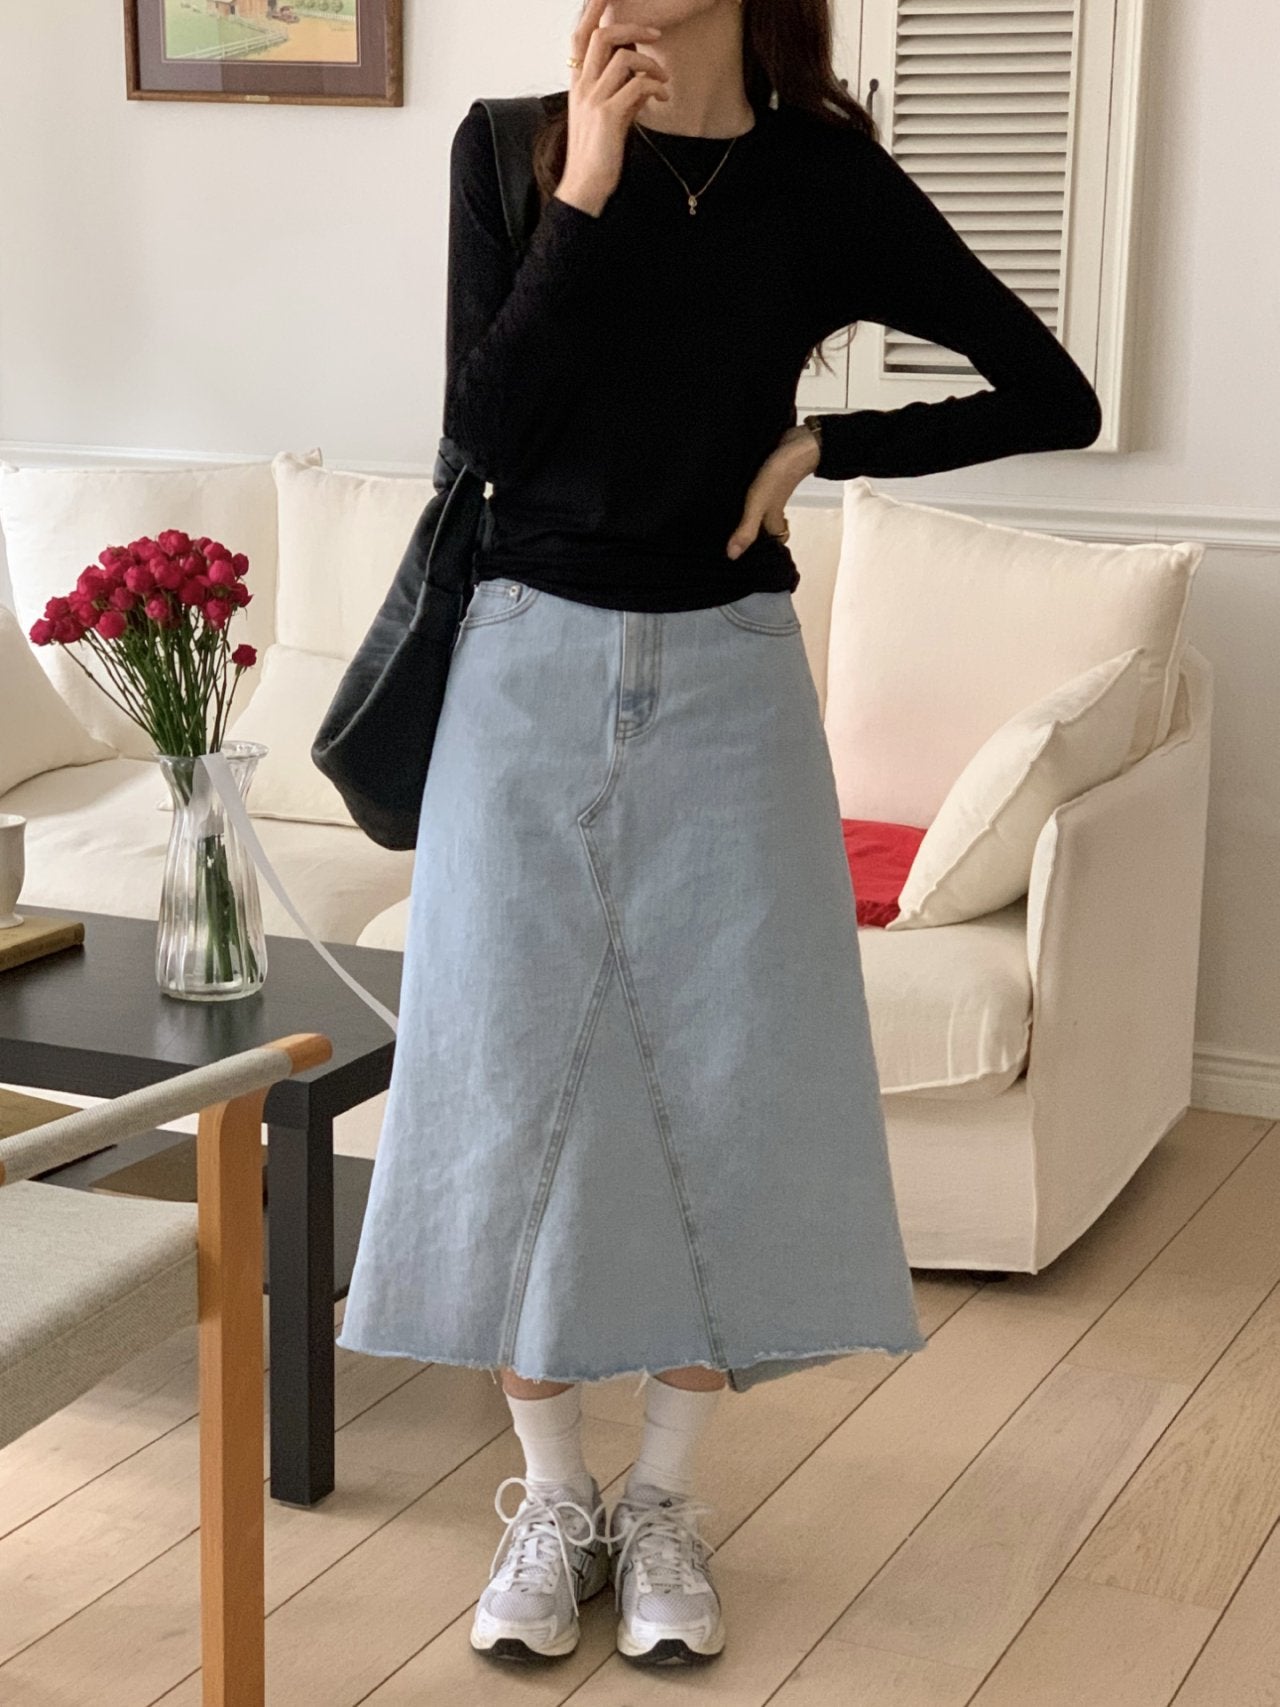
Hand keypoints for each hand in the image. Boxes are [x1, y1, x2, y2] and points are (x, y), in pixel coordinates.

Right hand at [557, 0, 671, 216]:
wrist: (585, 187)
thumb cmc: (597, 155)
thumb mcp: (609, 119)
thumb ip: (623, 95)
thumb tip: (645, 83)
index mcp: (578, 84)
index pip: (580, 36)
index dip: (593, 10)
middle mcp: (582, 87)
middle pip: (602, 35)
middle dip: (632, 27)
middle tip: (656, 34)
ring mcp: (593, 100)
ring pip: (623, 58)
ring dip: (651, 64)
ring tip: (663, 81)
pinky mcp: (609, 116)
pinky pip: (637, 85)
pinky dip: (654, 86)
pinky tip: (661, 99)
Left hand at [726, 426, 820, 558]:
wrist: (798, 444)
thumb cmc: (779, 477)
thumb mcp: (759, 505)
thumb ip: (747, 528)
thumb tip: (732, 556)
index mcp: (772, 519)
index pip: (770, 542)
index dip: (759, 550)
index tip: (741, 555)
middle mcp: (772, 508)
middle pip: (762, 525)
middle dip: (748, 531)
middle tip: (723, 536)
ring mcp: (769, 492)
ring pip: (757, 507)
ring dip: (743, 511)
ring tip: (719, 516)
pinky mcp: (765, 476)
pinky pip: (754, 490)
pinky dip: (743, 493)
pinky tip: (728, 492)